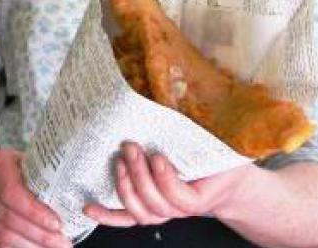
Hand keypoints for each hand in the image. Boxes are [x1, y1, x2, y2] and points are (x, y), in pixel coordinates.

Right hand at [0, 148, 70, 247]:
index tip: (58, 224)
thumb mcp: (22, 161)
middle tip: (63, 243)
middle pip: (9, 218)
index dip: (35, 212)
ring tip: (53, 247)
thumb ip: (42, 175)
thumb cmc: (7, 168)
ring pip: (1, 235)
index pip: (13, 193)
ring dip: (31, 246)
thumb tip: (77, 197)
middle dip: (39, 235)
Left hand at [85, 142, 254, 227]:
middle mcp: (180, 208)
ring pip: (140, 213)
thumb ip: (216, 134)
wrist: (225, 183)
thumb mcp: (227, 147)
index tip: (159, 157)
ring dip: (125, 188)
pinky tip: (90, 207)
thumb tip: (200, 98)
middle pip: (156, 205)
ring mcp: (162, 210)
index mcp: (202, 195)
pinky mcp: (147, 209)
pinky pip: (126, 219)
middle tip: (131, 148)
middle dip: (140, 176)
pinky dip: (107, 216)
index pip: (182, 199)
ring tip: (119, 162)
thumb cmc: (223, 163)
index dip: (167, 181)